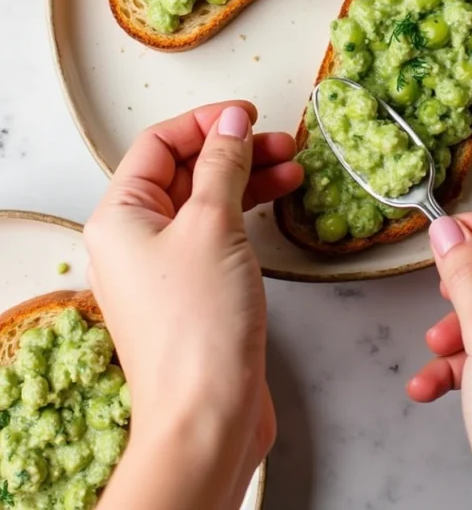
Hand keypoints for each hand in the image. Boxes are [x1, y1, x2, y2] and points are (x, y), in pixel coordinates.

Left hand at [85, 101, 302, 509]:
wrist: (207, 416)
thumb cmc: (200, 323)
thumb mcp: (213, 224)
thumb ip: (223, 164)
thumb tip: (232, 120)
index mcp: (120, 215)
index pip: (158, 144)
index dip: (205, 122)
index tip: (248, 115)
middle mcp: (133, 238)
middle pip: (184, 171)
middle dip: (233, 150)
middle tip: (281, 141)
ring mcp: (163, 266)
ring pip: (205, 201)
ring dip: (247, 178)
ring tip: (293, 167)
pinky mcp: (192, 290)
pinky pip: (216, 233)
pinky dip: (246, 212)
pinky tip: (279, 201)